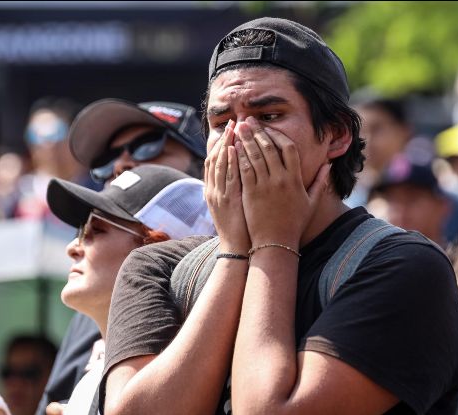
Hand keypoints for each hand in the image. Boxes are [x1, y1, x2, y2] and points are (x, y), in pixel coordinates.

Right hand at [205, 120, 250, 254]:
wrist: (237, 250)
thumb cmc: (241, 229)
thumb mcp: (233, 207)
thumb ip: (235, 189)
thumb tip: (244, 174)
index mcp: (214, 191)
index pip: (216, 162)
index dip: (222, 144)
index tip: (231, 130)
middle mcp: (214, 190)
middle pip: (217, 159)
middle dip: (225, 139)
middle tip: (233, 122)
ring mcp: (219, 195)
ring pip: (221, 165)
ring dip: (227, 145)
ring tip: (235, 128)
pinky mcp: (228, 201)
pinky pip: (228, 177)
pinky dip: (231, 162)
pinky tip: (236, 149)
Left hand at [236, 117, 329, 247]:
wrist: (276, 243)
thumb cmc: (294, 224)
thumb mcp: (311, 203)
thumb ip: (321, 182)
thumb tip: (329, 165)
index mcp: (295, 180)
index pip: (288, 148)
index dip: (278, 135)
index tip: (268, 128)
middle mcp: (280, 180)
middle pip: (268, 148)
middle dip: (258, 132)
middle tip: (248, 120)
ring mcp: (264, 186)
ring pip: (254, 156)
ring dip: (246, 139)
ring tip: (238, 128)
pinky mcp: (250, 193)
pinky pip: (244, 170)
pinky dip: (238, 156)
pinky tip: (233, 147)